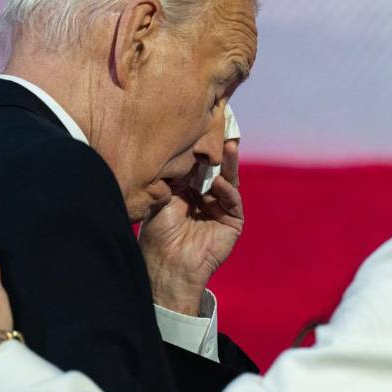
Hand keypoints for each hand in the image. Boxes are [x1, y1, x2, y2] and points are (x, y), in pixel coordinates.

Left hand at [139, 139, 243, 314]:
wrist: (166, 264)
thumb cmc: (158, 233)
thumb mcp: (164, 197)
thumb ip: (177, 175)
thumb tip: (185, 148)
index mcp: (187, 191)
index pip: (199, 165)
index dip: (202, 149)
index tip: (204, 127)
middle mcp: (205, 197)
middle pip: (217, 169)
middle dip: (220, 151)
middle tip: (223, 129)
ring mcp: (220, 209)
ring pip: (229, 181)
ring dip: (229, 164)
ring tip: (228, 147)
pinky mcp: (232, 223)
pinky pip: (233, 201)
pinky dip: (228, 191)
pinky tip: (219, 183)